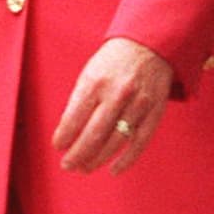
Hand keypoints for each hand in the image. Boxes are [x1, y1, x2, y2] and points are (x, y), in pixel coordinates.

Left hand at [52, 37, 172, 175]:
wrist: (150, 43)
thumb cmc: (114, 60)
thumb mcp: (90, 72)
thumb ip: (80, 100)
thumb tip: (68, 132)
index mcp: (96, 81)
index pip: (74, 117)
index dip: (64, 137)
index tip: (58, 146)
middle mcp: (117, 93)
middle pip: (94, 135)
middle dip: (77, 155)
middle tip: (68, 165)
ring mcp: (138, 103)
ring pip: (115, 142)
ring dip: (97, 160)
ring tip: (84, 168)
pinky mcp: (155, 111)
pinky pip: (140, 142)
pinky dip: (127, 160)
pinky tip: (113, 170)